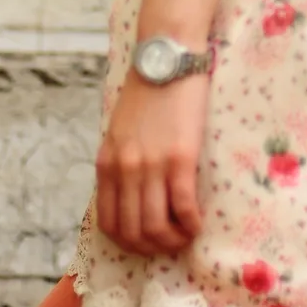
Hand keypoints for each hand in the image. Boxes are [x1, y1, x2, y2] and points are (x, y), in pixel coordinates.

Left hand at [95, 68, 208, 256]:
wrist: (166, 59)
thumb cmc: (146, 92)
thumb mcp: (119, 131)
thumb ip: (120, 162)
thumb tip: (131, 196)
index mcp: (107, 163)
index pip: (109, 223)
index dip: (129, 243)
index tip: (147, 242)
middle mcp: (124, 169)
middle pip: (133, 231)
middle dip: (153, 247)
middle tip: (171, 243)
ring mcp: (151, 165)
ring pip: (156, 226)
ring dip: (174, 240)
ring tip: (186, 235)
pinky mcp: (179, 158)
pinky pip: (183, 207)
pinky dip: (192, 224)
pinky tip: (199, 222)